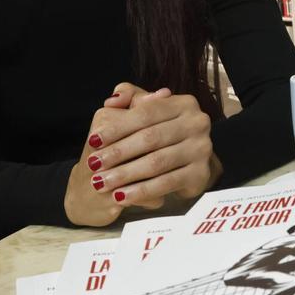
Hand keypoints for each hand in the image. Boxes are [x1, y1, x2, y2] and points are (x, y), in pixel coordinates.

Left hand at [66, 83, 219, 224]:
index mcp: (184, 103)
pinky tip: (120, 197)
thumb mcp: (146, 112)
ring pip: (157, 162)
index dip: (118, 127)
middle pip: (150, 138)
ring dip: (125, 174)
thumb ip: (128, 98)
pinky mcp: (200, 174)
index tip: (93, 140)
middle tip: (93, 164)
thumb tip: (113, 100)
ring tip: (101, 182)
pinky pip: (166, 183)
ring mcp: (202, 149)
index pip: (146, 113)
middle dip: (119, 152)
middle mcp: (198, 123)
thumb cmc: (157, 134)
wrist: (184, 165)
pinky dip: (141, 191)